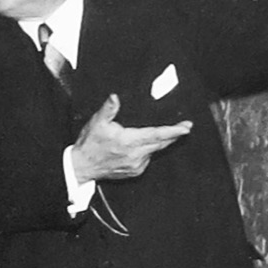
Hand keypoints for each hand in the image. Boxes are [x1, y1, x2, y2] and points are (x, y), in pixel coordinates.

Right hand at [70, 93, 190, 181]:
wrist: (81, 167)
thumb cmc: (89, 144)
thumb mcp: (96, 123)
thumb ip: (108, 109)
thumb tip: (115, 97)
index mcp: (129, 141)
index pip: (157, 135)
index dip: (173, 131)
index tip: (186, 127)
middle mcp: (135, 155)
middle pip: (161, 144)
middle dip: (174, 135)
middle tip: (185, 127)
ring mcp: (136, 165)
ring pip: (155, 151)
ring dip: (159, 143)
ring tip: (163, 133)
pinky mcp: (135, 171)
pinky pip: (147, 159)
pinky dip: (148, 151)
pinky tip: (142, 146)